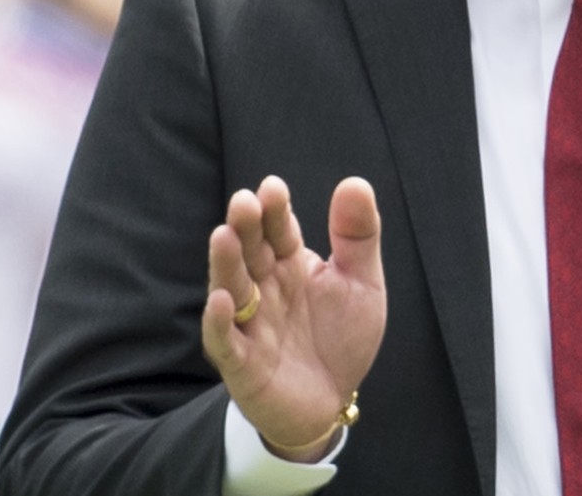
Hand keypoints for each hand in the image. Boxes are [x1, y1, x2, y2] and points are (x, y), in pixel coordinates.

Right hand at [202, 175, 386, 460]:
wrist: (332, 399)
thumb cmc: (341, 336)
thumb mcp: (362, 282)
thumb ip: (358, 236)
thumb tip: (355, 182)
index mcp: (291, 265)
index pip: (279, 231)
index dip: (275, 210)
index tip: (272, 187)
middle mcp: (265, 289)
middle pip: (250, 253)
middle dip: (246, 228)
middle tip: (243, 202)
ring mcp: (250, 325)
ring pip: (231, 289)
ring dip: (226, 264)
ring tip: (224, 236)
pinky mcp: (242, 364)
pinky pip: (225, 341)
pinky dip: (219, 322)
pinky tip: (221, 300)